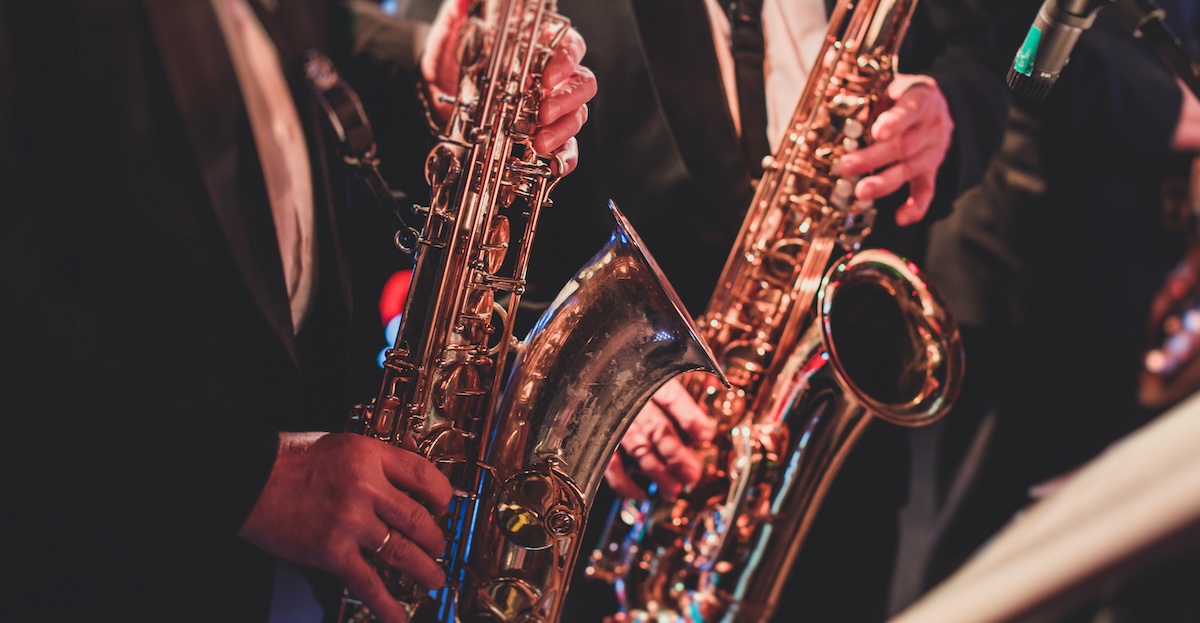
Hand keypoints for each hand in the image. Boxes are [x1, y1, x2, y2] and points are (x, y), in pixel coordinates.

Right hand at [239, 432, 452, 622]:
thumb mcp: (343, 445)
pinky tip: (398, 616)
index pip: (425, 476)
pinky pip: (368, 583)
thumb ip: (377, 460)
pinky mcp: (332, 552)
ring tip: (433, 579)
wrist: (247, 478)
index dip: (443, 496)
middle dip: (436, 539)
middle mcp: (366, 488)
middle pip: (419, 519)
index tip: (444, 508)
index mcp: (371, 456)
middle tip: (439, 547)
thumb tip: (409, 476)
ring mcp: (350, 522)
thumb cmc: (290, 460)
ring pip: (403, 553)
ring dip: (424, 570)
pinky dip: (386, 604)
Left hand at [419, 0, 596, 174]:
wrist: (436, 101)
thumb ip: (458, 18)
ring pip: (577, 116)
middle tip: (544, 112)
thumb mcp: (450, 41)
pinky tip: (554, 165)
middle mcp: (552, 79)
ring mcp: (551, 108)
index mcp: (539, 49)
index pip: (569, 47)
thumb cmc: (451, 67)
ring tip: (539, 143)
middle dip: (568, 99)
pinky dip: (564, 158)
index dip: (566, 61)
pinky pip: (565, 148)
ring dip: (563, 131)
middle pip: (582, 83)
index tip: (548, 77)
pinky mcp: (544, 136)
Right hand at [605, 378, 716, 500]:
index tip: (706, 435)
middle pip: (656, 428)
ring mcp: (613, 418)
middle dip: (675, 454)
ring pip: (637, 448)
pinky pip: (610, 462)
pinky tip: (640, 494)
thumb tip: (704, 418)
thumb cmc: (636, 373)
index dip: (689, 417)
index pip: (671, 398)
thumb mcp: (662, 371)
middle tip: (691, 474)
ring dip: (656, 472)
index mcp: (649, 376)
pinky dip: (623, 481)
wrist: (599, 368)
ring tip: (672, 490)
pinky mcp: (601, 435)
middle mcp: (630, 397)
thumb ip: (682, 391)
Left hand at [837, 73, 954, 225]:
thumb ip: (872, 101)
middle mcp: (932, 127)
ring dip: (883, 183)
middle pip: (903, 146)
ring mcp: (934, 152)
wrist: (937, 104)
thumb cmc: (902, 96)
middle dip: (872, 158)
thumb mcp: (890, 87)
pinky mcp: (932, 171)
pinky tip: (900, 218)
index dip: (894, 121)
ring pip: (909, 170)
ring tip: (860, 192)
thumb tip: (848, 119)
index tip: (877, 132)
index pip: (910, 110)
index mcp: (923, 99)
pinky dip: (915, 207)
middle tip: (845, 167)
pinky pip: (927, 191)